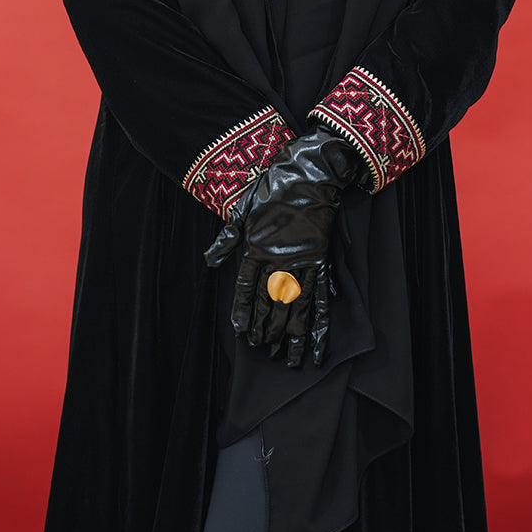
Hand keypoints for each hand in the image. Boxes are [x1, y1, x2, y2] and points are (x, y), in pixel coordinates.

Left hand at [203, 125, 366, 367]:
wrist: (310, 171)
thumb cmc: (273, 186)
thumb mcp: (242, 208)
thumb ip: (227, 238)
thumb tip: (209, 261)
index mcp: (256, 248)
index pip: (246, 290)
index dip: (243, 313)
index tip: (242, 334)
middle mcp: (278, 260)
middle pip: (270, 305)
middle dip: (266, 330)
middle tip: (263, 350)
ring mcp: (302, 262)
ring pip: (295, 309)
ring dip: (290, 336)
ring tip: (287, 360)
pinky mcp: (322, 260)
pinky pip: (321, 299)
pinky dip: (320, 326)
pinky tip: (317, 347)